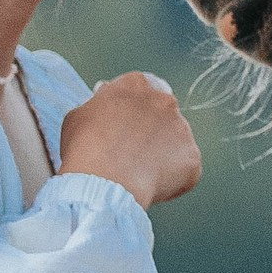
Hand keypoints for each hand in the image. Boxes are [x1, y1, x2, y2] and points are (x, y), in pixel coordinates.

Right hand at [59, 71, 201, 210]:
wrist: (102, 182)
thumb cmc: (83, 149)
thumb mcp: (79, 115)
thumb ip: (99, 106)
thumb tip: (105, 105)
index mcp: (136, 84)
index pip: (140, 92)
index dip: (131, 113)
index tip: (122, 129)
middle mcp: (165, 100)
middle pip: (161, 116)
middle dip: (149, 133)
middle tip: (129, 155)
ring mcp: (182, 129)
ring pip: (175, 143)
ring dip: (161, 155)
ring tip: (136, 175)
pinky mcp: (192, 158)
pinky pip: (184, 170)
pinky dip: (171, 180)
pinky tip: (149, 187)